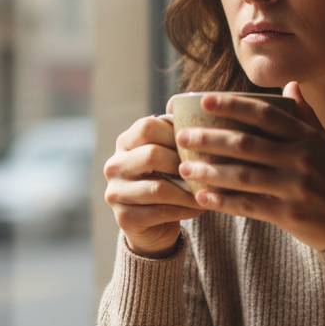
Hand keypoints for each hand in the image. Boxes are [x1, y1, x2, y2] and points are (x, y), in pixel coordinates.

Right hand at [104, 115, 204, 256]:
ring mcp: (115, 193)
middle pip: (152, 155)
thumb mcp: (170, 154)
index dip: (177, 134)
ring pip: (158, 188)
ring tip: (210, 191)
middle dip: (184, 163)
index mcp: (125, 142)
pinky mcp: (123, 218)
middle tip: (209, 169)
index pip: (147, 127)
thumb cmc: (168, 180)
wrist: (154, 224)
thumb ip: (177, 133)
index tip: (201, 145)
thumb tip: (189, 101)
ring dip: (189, 191)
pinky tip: (201, 207)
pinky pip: (160, 212)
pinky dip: (185, 209)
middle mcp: (114, 165)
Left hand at [174, 84, 324, 250]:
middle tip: (182, 136)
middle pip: (246, 143)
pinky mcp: (290, 215)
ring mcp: (296, 187)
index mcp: (308, 137)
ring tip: (184, 168)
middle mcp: (302, 159)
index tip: (204, 100)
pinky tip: (202, 198)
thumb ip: (306, 116)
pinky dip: (223, 202)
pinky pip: (248, 206)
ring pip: (243, 176)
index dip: (233, 105)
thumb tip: (291, 85)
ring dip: (209, 171)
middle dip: (209, 139)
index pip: (265, 114)